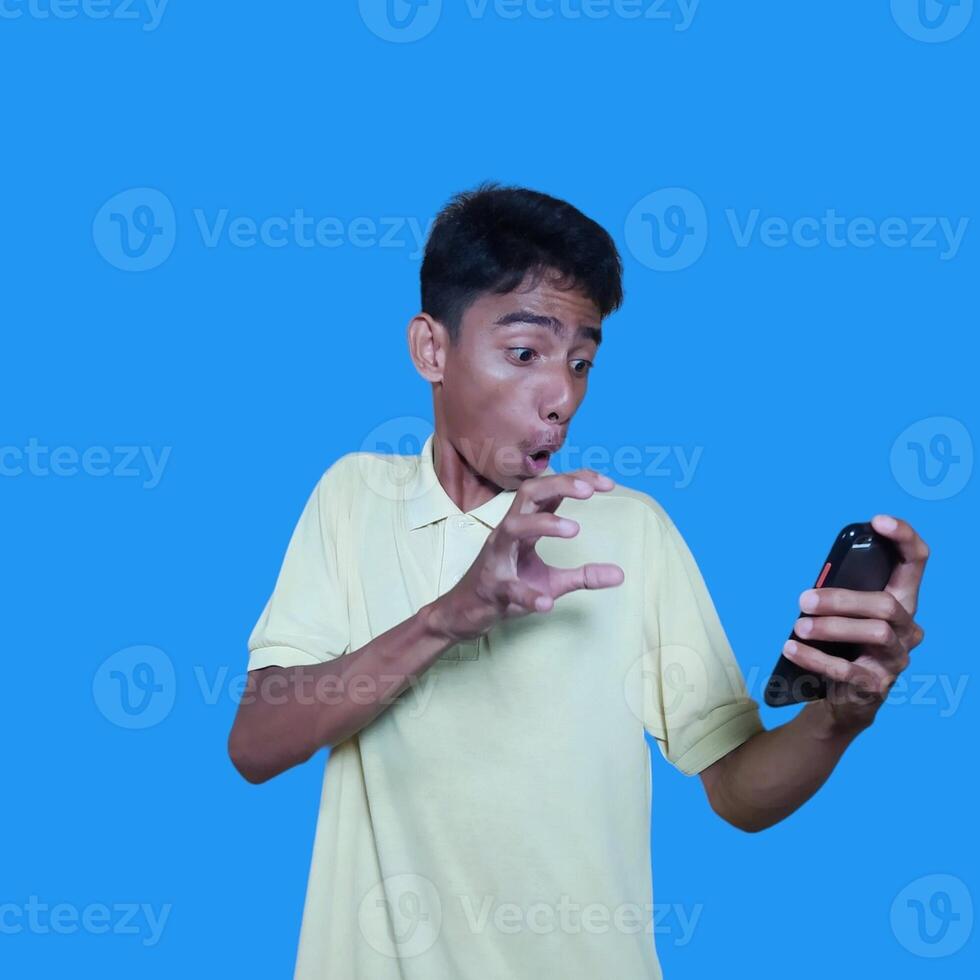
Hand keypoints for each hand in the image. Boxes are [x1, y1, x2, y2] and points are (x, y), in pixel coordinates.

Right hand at [429, 469, 625, 643]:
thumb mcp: (553, 581)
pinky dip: (528, 594)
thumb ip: (584, 575)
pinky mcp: (491, 586)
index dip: (577, 480)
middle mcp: (509, 532)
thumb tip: (621, 575)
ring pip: (513, 527)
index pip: (550, 491)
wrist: (466, 612)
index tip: (608, 483)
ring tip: (574, 530)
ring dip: (544, 524)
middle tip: (590, 490)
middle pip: (529, 493)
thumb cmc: (508, 587)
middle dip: (559, 485)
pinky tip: (547, 602)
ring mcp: (497, 557)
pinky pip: (509, 588)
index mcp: (525, 525)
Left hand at [783, 514, 928, 732]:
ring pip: (875, 633)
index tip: (878, 522)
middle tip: (803, 600)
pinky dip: (815, 658)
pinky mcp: (878, 685)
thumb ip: (839, 593)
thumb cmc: (843, 644)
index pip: (915, 562)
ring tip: (798, 627)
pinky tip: (792, 649)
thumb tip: (813, 587)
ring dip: (831, 628)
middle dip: (841, 599)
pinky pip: (849, 670)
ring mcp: (896, 658)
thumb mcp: (843, 613)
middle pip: (885, 604)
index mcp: (900, 601)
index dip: (904, 537)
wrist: (843, 697)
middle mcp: (907, 628)